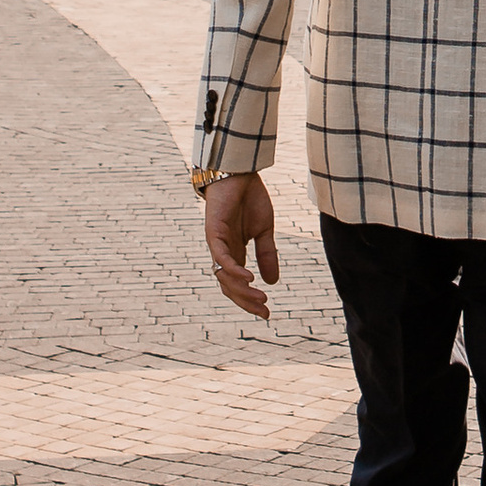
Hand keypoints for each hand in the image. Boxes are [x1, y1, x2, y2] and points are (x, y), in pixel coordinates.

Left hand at [205, 173, 279, 321]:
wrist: (239, 172)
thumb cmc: (249, 198)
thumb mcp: (264, 230)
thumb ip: (267, 254)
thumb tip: (272, 282)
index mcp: (234, 253)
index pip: (238, 285)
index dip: (250, 300)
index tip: (267, 313)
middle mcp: (223, 252)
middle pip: (229, 287)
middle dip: (246, 302)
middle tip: (264, 311)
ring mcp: (216, 244)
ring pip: (224, 276)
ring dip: (241, 290)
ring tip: (260, 297)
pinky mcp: (213, 233)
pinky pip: (221, 258)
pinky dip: (234, 270)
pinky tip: (249, 278)